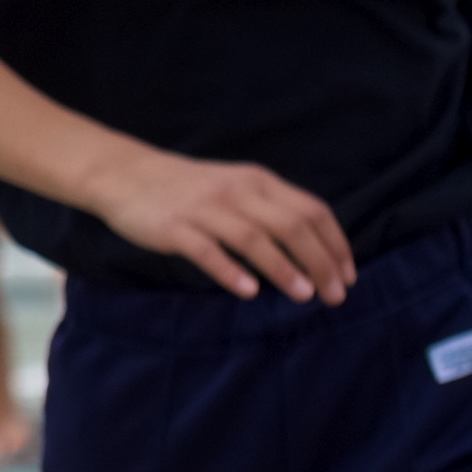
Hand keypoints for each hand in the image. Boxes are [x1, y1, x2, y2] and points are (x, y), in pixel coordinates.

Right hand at [83, 146, 352, 302]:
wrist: (124, 174)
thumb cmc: (188, 189)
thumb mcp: (236, 187)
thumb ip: (270, 209)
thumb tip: (314, 250)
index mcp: (258, 181)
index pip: (312, 211)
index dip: (335, 245)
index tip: (347, 276)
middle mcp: (236, 192)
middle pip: (290, 226)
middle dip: (319, 263)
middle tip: (334, 297)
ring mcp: (204, 209)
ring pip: (254, 239)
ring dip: (283, 269)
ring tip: (303, 296)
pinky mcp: (174, 227)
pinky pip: (207, 250)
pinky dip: (230, 271)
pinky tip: (249, 292)